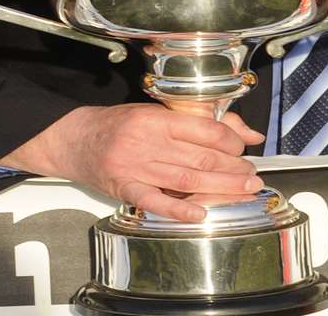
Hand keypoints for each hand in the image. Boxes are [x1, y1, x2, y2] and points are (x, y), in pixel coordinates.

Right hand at [4, 103, 264, 223]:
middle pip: (199, 157)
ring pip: (185, 178)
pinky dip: (178, 208)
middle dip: (232, 168)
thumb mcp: (157, 113)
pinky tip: (200, 213)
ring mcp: (134, 166)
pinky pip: (154, 200)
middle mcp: (146, 141)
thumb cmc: (120, 125)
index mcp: (156, 118)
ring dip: (219, 186)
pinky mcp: (124, 188)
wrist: (75, 139)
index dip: (230, 140)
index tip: (244, 148)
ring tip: (243, 190)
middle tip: (252, 176)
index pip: (203, 129)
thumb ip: (200, 122)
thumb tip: (247, 133)